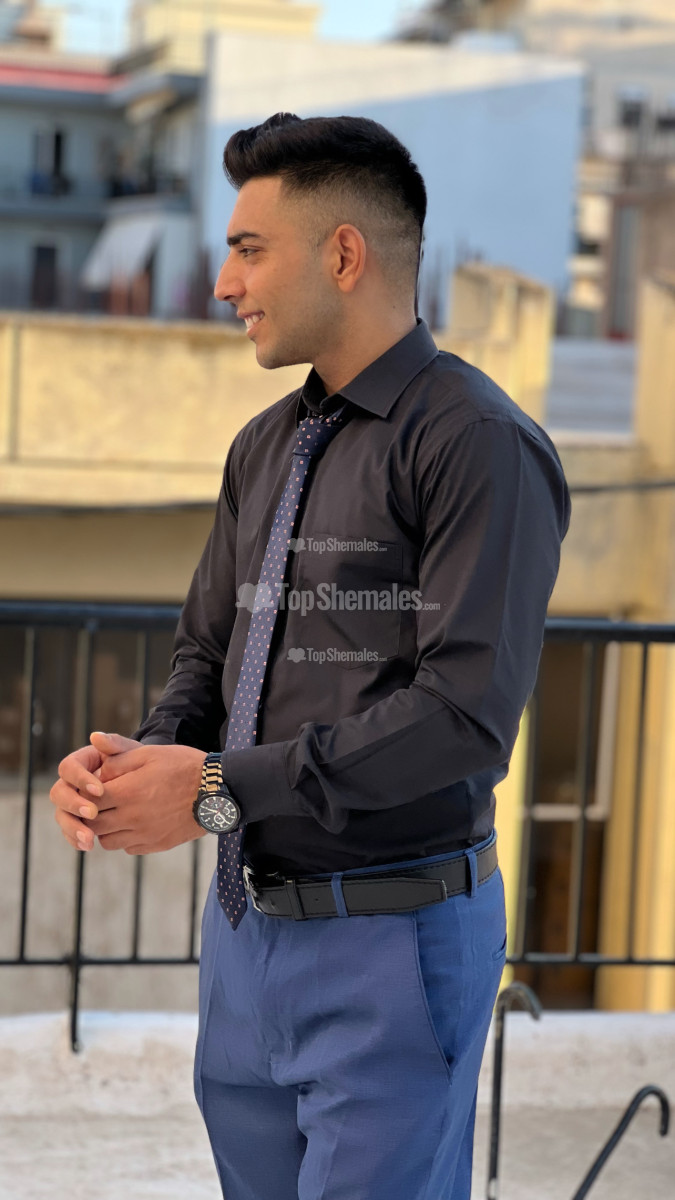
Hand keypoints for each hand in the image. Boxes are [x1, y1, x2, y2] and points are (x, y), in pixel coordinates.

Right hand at [50, 732, 138, 851]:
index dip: (80, 779)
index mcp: (79, 763)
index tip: (100, 790)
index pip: (68, 768)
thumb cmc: (135, 762)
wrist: (144, 782)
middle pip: (58, 793)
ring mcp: (72, 803)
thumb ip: (114, 744)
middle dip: (73, 805)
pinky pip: (69, 831)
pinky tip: (88, 846)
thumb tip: (96, 736)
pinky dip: (75, 839)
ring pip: (62, 815)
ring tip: (89, 839)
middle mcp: (70, 783)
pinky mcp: (78, 820)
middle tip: (92, 814)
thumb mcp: (129, 751)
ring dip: (72, 828)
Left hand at [87, 733, 207, 854]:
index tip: (91, 789)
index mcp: (127, 793)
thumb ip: (118, 757)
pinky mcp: (157, 844)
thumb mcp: (150, 753)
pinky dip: (126, 838)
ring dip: (107, 829)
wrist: (217, 790)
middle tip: (99, 803)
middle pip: (95, 825)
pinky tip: (135, 823)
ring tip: (117, 813)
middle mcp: (132, 818)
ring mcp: (145, 834)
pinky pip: (129, 848)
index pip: (88, 802)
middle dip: (92, 814)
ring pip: (108, 842)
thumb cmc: (183, 766)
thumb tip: (94, 755)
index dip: (85, 795)